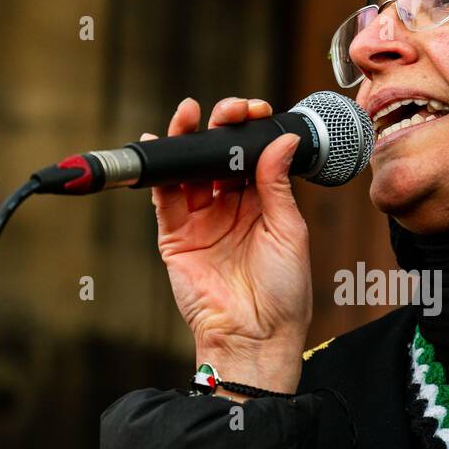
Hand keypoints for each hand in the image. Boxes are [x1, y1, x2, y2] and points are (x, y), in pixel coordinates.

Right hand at [148, 97, 311, 395]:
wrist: (256, 337)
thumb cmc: (284, 293)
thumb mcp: (289, 232)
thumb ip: (278, 185)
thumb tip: (281, 140)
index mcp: (264, 204)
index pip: (252, 156)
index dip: (251, 131)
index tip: (257, 111)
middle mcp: (231, 207)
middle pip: (219, 156)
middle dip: (221, 127)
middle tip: (228, 111)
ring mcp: (202, 220)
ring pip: (190, 170)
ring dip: (188, 139)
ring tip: (190, 114)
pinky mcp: (176, 236)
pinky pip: (164, 197)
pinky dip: (160, 170)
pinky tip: (159, 142)